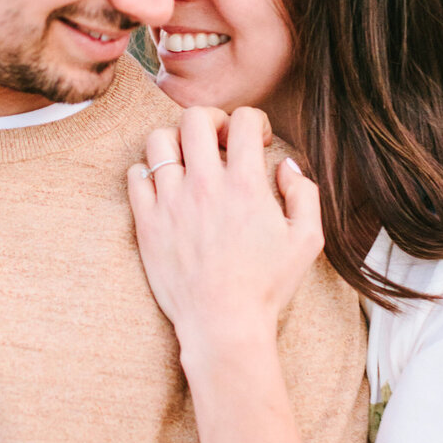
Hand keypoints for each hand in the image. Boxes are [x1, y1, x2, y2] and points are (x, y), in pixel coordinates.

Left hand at [127, 106, 323, 376]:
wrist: (223, 324)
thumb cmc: (267, 286)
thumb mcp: (307, 241)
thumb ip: (305, 194)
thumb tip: (286, 166)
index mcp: (245, 185)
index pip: (244, 119)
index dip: (255, 121)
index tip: (257, 140)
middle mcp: (205, 185)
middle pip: (195, 118)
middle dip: (212, 119)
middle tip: (220, 140)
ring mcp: (171, 202)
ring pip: (158, 140)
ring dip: (176, 142)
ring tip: (188, 161)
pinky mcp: (147, 223)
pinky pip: (135, 176)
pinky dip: (148, 173)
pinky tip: (165, 187)